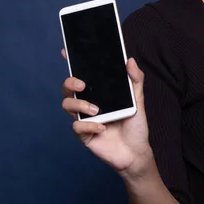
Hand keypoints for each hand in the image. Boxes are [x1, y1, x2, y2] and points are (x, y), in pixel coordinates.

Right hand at [60, 48, 152, 178]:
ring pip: (67, 105)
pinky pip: (77, 126)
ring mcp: (84, 118)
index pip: (83, 75)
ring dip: (80, 105)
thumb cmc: (135, 125)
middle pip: (68, 88)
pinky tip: (102, 128)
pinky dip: (89, 125)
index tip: (65, 51)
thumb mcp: (138, 100)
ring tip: (96, 110)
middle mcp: (88, 103)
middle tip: (82, 85)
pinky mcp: (83, 134)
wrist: (136, 152)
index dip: (72, 62)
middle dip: (70, 83)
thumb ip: (135, 80)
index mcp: (99, 92)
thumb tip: (130, 60)